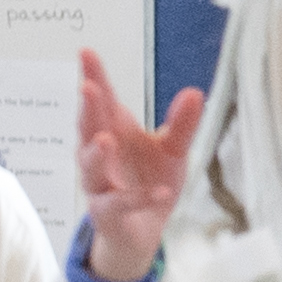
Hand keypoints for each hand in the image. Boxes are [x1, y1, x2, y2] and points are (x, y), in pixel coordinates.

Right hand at [72, 50, 211, 281]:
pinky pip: (119, 205)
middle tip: (89, 88)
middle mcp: (100, 155)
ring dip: (97, 154)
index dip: (94, 76)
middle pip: (88, 129)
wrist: (145, 229)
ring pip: (91, 168)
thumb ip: (181, 124)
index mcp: (113, 131)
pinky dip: (138, 198)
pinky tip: (160, 191)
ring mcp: (100, 185)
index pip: (102, 100)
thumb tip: (195, 92)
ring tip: (106, 140)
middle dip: (88, 110)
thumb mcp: (173, 150)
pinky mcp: (107, 214)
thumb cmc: (151, 179)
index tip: (86, 52)